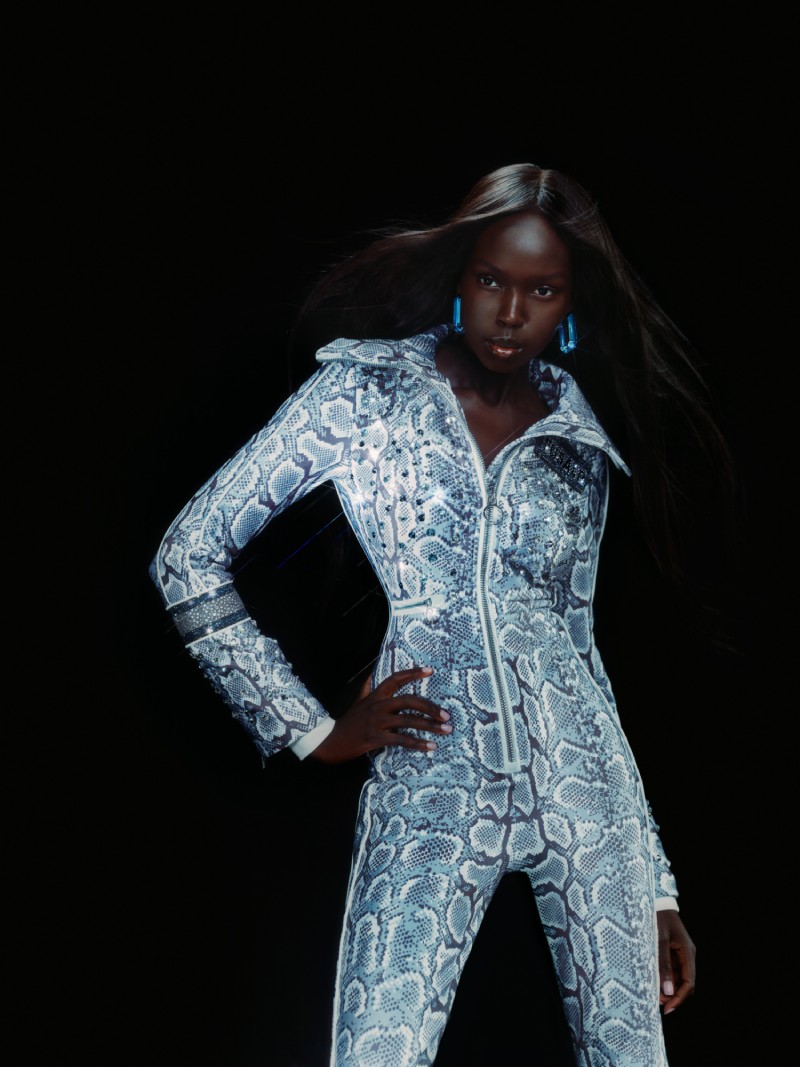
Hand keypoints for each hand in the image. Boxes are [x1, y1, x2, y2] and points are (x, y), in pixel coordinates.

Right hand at [310, 667, 450, 763]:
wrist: (329, 742)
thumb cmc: (347, 722)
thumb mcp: (357, 701)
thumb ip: (367, 688)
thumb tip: (371, 674)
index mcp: (375, 696)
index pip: (395, 679)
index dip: (412, 674)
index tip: (430, 670)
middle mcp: (377, 706)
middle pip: (408, 700)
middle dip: (430, 706)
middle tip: (446, 714)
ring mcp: (377, 722)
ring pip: (408, 721)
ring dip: (430, 726)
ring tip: (446, 730)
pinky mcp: (375, 738)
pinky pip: (401, 740)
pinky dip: (418, 744)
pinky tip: (430, 747)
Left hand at [657, 910, 695, 1014]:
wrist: (655, 899)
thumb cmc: (657, 917)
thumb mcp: (659, 940)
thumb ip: (663, 964)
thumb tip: (667, 991)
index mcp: (688, 952)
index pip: (689, 984)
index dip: (679, 998)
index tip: (667, 1008)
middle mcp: (686, 955)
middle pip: (685, 983)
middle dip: (673, 995)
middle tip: (657, 1003)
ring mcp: (680, 953)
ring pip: (677, 978)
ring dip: (668, 988)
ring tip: (653, 995)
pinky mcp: (671, 951)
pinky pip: (671, 970)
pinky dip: (664, 978)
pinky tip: (653, 982)